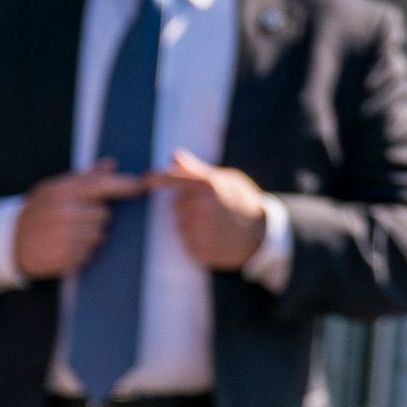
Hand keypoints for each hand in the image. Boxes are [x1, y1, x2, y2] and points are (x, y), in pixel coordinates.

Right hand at [11, 162, 143, 279]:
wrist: (10, 241)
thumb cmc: (37, 211)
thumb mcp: (55, 188)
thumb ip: (84, 177)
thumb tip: (110, 164)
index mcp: (63, 192)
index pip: (102, 185)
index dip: (125, 185)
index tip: (141, 185)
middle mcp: (65, 213)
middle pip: (106, 215)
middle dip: (98, 217)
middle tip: (80, 218)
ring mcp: (65, 237)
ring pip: (100, 236)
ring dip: (92, 236)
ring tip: (72, 233)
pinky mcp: (65, 258)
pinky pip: (90, 254)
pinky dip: (84, 252)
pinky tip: (67, 246)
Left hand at [154, 150, 273, 269]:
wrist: (262, 235)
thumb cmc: (244, 202)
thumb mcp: (227, 178)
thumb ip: (196, 170)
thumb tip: (173, 156)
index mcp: (207, 185)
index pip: (169, 179)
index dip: (154, 179)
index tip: (144, 181)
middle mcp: (199, 207)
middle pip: (175, 205)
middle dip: (186, 204)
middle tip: (208, 207)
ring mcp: (198, 230)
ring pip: (179, 224)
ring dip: (190, 223)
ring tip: (213, 223)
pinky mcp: (197, 250)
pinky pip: (185, 242)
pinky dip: (195, 239)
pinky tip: (213, 235)